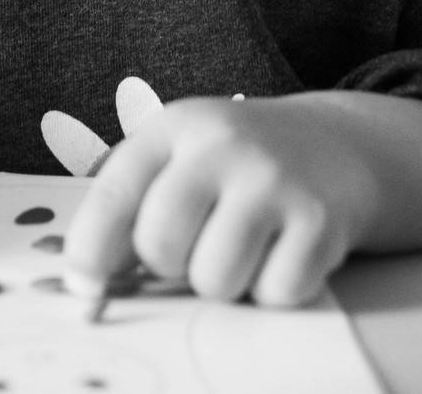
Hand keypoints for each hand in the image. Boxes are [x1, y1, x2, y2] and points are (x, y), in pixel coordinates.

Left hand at [64, 95, 369, 307]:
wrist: (336, 142)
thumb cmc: (239, 162)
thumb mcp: (180, 155)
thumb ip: (132, 204)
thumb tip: (89, 280)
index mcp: (174, 128)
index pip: (113, 194)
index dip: (90, 250)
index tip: (85, 282)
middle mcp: (221, 145)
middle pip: (160, 245)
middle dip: (171, 264)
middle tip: (197, 243)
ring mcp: (273, 179)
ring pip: (215, 280)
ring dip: (225, 281)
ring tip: (242, 245)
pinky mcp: (320, 219)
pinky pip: (274, 293)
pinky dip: (275, 288)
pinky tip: (283, 250)